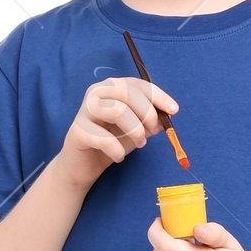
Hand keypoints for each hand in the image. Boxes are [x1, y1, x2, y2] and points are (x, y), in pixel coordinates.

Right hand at [56, 73, 178, 191]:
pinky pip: (104, 138)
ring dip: (135, 131)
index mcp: (112, 87)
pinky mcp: (77, 131)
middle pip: (128, 94)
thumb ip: (150, 119)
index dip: (158, 96)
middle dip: (147, 114)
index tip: (174, 110)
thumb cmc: (111, 141)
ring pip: (118, 110)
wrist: (84, 165)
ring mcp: (84, 110)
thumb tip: (166, 115)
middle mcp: (96, 92)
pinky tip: (119, 156)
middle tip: (152, 133)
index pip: (138, 84)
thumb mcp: (136, 128)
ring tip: (139, 144)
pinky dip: (117, 150)